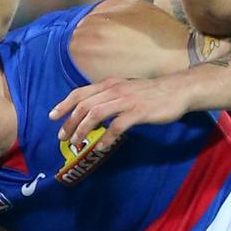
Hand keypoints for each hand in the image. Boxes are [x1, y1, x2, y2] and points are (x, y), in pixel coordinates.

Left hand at [49, 76, 190, 150]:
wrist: (177, 90)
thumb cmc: (151, 93)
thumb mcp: (126, 89)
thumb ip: (109, 96)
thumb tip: (92, 109)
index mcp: (109, 84)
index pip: (80, 92)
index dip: (64, 104)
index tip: (52, 117)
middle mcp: (114, 89)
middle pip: (84, 105)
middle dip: (70, 122)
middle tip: (63, 137)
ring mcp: (126, 100)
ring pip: (96, 113)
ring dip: (83, 129)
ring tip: (78, 142)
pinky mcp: (139, 112)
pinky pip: (117, 126)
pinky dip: (106, 137)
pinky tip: (102, 146)